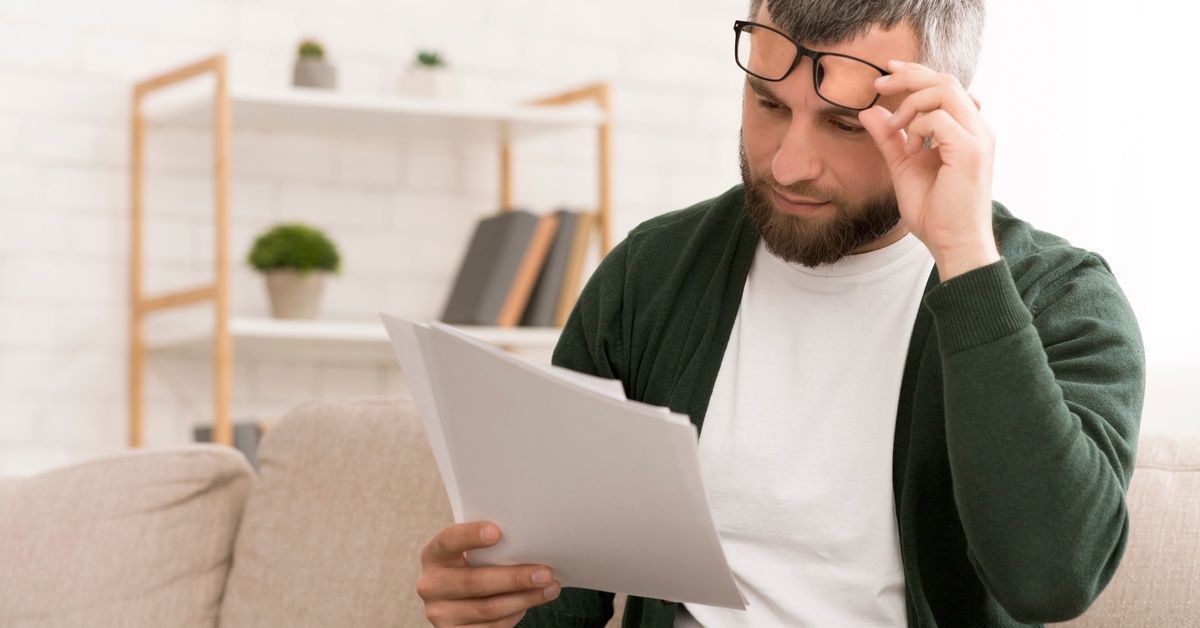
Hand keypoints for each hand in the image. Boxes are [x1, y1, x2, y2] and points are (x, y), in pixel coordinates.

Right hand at [417, 521, 561, 626]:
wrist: (455, 600)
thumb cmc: (471, 566)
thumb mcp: (471, 552)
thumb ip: (489, 546)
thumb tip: (530, 542)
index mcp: (433, 555)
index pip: (448, 541)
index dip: (470, 536)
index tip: (497, 532)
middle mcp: (431, 585)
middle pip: (476, 582)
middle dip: (515, 578)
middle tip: (545, 573)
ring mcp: (439, 613)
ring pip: (489, 609)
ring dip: (524, 599)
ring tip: (549, 589)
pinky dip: (514, 616)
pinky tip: (529, 604)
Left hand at [859, 59, 999, 280]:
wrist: (953, 243)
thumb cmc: (935, 212)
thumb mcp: (903, 167)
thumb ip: (889, 138)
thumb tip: (870, 111)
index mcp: (965, 129)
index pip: (945, 86)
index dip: (916, 73)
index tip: (886, 73)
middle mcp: (977, 128)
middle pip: (945, 80)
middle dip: (909, 76)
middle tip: (878, 84)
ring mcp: (978, 138)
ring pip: (945, 90)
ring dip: (911, 102)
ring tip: (895, 126)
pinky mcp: (971, 151)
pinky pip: (939, 118)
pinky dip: (916, 127)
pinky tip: (910, 150)